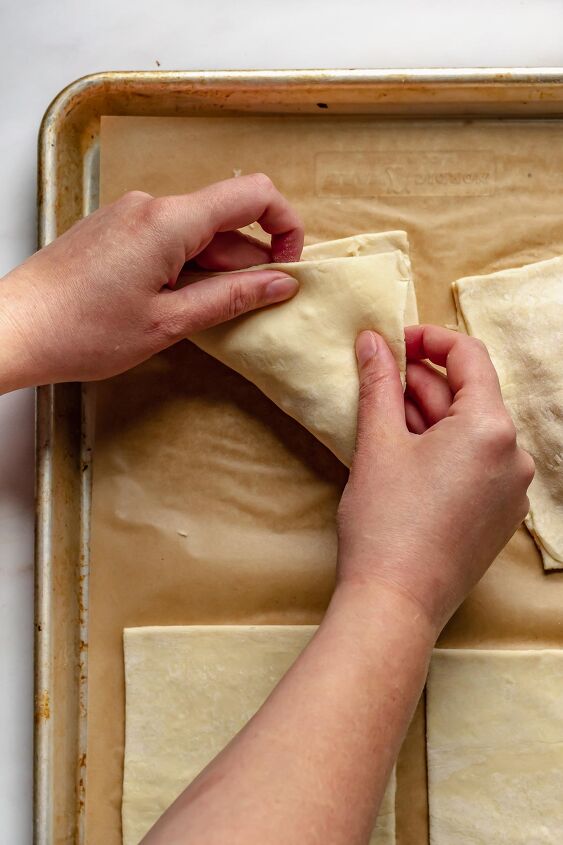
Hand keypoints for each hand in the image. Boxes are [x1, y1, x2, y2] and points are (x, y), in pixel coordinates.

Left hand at [0, 174, 302, 390]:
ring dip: (217, 270)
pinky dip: (188, 268)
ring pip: (197, 234)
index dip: (285, 225)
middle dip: (250, 262)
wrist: (14, 328)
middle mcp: (151, 206)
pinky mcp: (116, 232)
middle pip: (226, 221)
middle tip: (257, 308)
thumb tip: (282, 284)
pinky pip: (169, 241)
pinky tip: (179, 305)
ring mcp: (130, 216)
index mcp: (169, 221)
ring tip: (211, 316)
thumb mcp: (169, 323)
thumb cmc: (82, 331)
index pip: (253, 194)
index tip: (289, 266)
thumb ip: (232, 297)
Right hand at [336, 325, 534, 634]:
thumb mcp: (378, 443)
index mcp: (490, 428)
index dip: (428, 339)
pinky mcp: (500, 515)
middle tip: (376, 381)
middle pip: (469, 395)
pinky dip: (443, 450)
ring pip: (470, 431)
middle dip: (421, 384)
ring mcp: (511, 489)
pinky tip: (406, 457)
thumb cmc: (385, 523)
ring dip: (429, 417)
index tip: (394, 341)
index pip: (468, 357)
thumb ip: (379, 383)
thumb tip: (372, 341)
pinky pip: (476, 464)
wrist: (395, 602)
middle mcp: (514, 455)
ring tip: (385, 422)